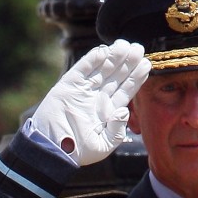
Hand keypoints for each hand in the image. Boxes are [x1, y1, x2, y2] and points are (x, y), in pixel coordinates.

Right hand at [30, 41, 150, 166]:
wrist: (52, 149)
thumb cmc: (78, 152)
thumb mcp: (103, 146)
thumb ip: (117, 131)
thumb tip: (124, 111)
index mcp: (108, 111)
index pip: (126, 90)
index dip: (136, 77)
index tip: (146, 64)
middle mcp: (98, 98)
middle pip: (117, 76)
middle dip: (128, 62)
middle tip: (138, 48)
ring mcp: (83, 90)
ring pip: (102, 69)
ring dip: (113, 57)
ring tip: (125, 45)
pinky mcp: (68, 85)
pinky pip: (82, 69)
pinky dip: (91, 59)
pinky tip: (104, 51)